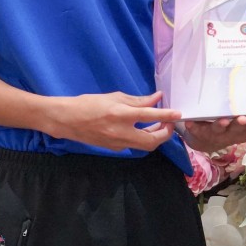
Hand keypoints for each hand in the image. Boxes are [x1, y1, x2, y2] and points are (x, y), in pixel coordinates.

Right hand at [44, 91, 179, 151]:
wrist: (67, 120)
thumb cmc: (89, 103)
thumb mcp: (114, 97)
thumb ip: (137, 100)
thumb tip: (156, 99)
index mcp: (120, 114)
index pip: (149, 116)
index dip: (166, 115)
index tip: (179, 113)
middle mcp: (121, 132)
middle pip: (152, 140)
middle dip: (165, 134)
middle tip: (169, 123)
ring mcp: (117, 143)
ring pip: (144, 145)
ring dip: (155, 136)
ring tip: (158, 124)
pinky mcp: (114, 148)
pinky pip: (134, 145)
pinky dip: (142, 137)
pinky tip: (142, 128)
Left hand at [182, 116, 245, 152]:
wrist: (205, 142)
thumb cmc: (228, 131)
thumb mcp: (243, 131)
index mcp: (240, 134)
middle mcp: (228, 135)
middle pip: (235, 130)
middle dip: (239, 124)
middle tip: (243, 118)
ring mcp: (214, 134)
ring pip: (218, 130)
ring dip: (220, 125)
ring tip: (223, 121)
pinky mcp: (199, 133)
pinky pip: (196, 130)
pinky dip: (193, 127)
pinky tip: (190, 122)